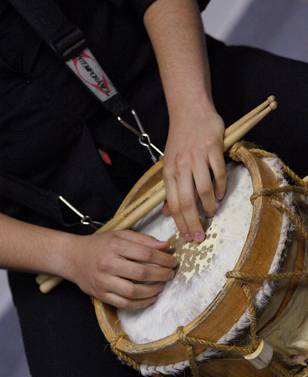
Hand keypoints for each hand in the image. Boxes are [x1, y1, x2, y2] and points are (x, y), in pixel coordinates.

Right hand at [67, 230, 176, 309]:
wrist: (72, 257)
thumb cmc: (99, 245)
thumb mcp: (119, 235)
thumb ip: (143, 240)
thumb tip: (166, 246)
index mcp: (114, 246)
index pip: (145, 254)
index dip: (164, 259)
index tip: (173, 261)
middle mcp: (108, 264)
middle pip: (142, 274)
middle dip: (162, 275)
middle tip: (171, 274)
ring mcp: (103, 282)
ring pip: (134, 292)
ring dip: (153, 291)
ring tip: (162, 286)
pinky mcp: (101, 295)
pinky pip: (124, 304)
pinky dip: (141, 304)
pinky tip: (151, 298)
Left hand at [163, 105, 225, 241]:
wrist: (190, 111)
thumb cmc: (180, 141)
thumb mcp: (169, 164)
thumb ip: (170, 189)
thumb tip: (167, 213)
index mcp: (169, 172)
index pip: (174, 204)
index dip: (181, 223)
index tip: (188, 237)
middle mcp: (181, 166)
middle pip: (187, 202)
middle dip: (194, 222)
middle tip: (201, 236)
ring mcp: (197, 157)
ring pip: (204, 189)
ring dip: (209, 206)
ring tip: (212, 213)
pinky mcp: (212, 148)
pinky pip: (218, 173)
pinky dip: (221, 187)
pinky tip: (220, 195)